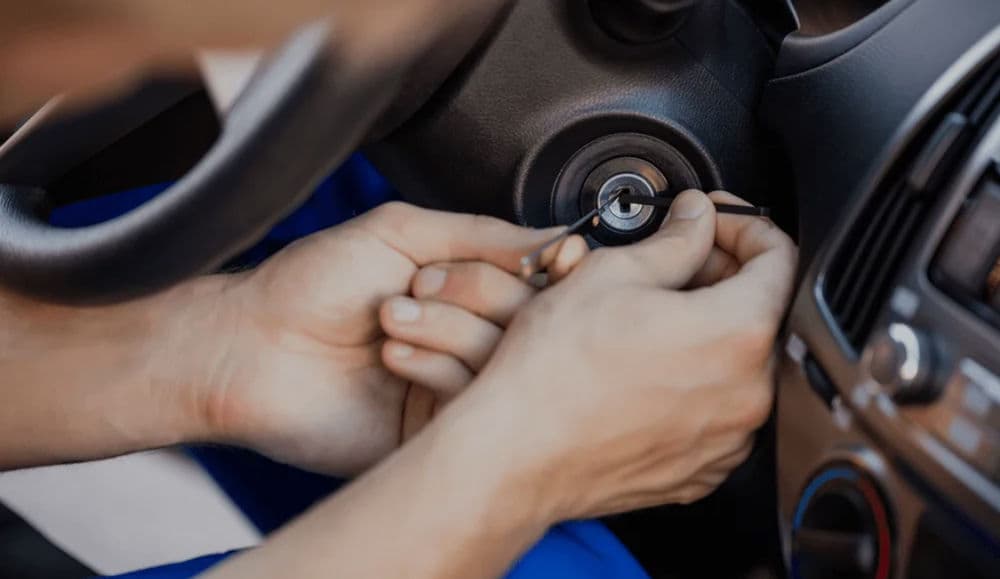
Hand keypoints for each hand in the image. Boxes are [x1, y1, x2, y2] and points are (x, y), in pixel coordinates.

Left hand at [180, 202, 564, 474]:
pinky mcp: (434, 434)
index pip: (539, 285)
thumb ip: (481, 234)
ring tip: (391, 320)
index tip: (547, 262)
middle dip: (478, 294)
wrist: (250, 347)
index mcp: (465, 293)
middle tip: (418, 286)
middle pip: (532, 323)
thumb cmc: (309, 284)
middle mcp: (466, 339)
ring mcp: (453, 388)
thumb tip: (556, 239)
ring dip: (447, 331)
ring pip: (505, 364)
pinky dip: (436, 370)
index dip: (542, 272)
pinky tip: (393, 358)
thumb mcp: (399, 231)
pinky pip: (473, 405)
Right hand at [426, 190, 796, 520]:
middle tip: (671, 260)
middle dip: (720, 275)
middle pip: (759, 311)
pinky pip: (715, 411)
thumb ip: (674, 240)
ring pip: (736, 363)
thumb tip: (696, 220)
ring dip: (706, 330)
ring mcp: (726, 440)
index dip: (743, 223)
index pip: (778, 257)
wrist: (516, 453)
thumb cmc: (552, 373)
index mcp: (737, 334)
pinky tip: (643, 366)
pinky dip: (692, 381)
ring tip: (647, 317)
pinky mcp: (701, 470)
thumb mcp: (611, 273)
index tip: (715, 219)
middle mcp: (747, 394)